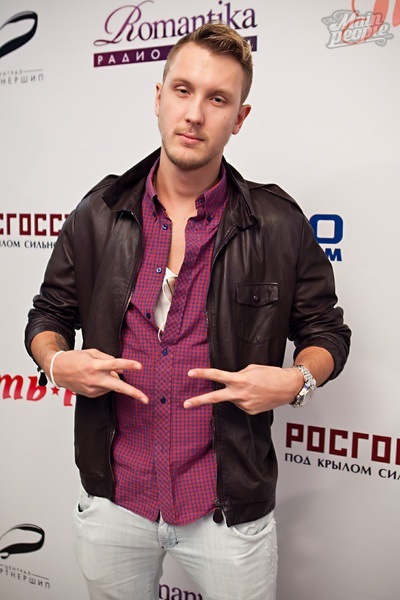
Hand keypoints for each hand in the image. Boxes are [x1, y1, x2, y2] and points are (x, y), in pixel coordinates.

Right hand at [50, 348, 147, 402]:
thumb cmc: (74, 358)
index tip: (139, 366)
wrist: (57, 370)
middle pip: (118, 386)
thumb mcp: (91, 352)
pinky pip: (105, 389)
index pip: (115, 364)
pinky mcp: (91, 395)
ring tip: (98, 371)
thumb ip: (108, 358)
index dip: (128, 365)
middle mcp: (94, 379)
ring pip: (112, 385)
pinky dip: (105, 383)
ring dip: (113, 379)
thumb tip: (121, 369)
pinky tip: (95, 378)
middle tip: (146, 399)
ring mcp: (92, 389)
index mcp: (94, 366)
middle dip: (133, 393)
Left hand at [183, 364, 303, 414]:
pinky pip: (241, 404)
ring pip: (232, 398)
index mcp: (240, 380)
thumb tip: (230, 381)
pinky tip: (256, 395)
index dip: (202, 374)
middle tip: (185, 404)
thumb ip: (238, 374)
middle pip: (215, 398)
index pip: (217, 376)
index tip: (190, 373)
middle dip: (199, 401)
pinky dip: (245, 398)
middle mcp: (240, 394)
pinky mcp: (250, 412)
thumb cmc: (272, 374)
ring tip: (253, 388)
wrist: (289, 387)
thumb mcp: (252, 368)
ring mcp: (245, 405)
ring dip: (236, 393)